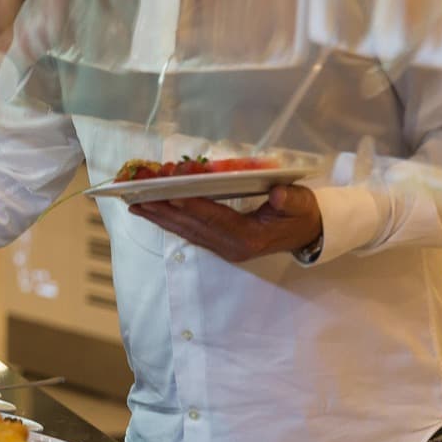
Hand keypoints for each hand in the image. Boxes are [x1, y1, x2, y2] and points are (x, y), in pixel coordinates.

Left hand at [129, 185, 321, 263]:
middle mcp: (231, 247)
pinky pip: (190, 233)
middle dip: (164, 212)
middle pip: (192, 227)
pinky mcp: (219, 245)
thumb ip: (290, 199)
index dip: (192, 205)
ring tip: (136, 205)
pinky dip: (171, 222)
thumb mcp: (302, 204)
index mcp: (249, 237)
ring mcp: (223, 248)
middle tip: (137, 199)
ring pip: (186, 232)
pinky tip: (154, 212)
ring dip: (160, 218)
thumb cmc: (301, 213)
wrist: (306, 234)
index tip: (169, 193)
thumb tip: (278, 193)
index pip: (215, 218)